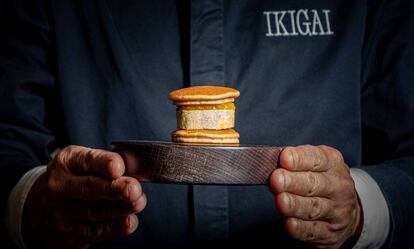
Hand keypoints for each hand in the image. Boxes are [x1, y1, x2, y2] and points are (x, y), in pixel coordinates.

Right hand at [23, 145, 146, 248]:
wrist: (38, 205)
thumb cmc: (72, 178)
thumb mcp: (80, 161)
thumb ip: (105, 162)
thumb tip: (134, 168)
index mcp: (66, 162)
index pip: (86, 160)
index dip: (104, 163)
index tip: (118, 167)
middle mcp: (58, 186)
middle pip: (89, 188)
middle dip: (115, 189)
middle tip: (134, 189)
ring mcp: (59, 212)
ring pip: (95, 212)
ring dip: (122, 209)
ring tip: (139, 202)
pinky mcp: (66, 234)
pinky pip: (93, 232)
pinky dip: (114, 227)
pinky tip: (130, 221)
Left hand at [269, 145, 362, 248]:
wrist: (346, 211)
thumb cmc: (321, 181)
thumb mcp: (315, 164)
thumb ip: (295, 161)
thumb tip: (269, 162)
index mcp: (332, 164)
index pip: (317, 159)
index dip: (299, 159)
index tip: (284, 158)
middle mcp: (338, 186)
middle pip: (314, 184)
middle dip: (293, 182)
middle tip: (276, 180)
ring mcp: (336, 211)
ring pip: (314, 207)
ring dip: (295, 205)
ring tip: (280, 201)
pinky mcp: (330, 233)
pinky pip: (314, 231)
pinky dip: (301, 228)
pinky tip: (289, 224)